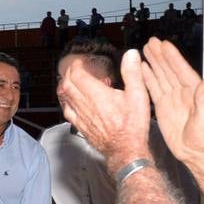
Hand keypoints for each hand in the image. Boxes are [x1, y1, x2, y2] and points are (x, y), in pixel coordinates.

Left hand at [59, 48, 152, 171]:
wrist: (126, 150)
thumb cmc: (132, 125)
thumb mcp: (138, 95)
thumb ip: (132, 73)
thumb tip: (131, 54)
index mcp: (96, 94)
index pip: (77, 75)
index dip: (76, 66)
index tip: (80, 62)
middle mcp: (85, 104)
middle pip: (67, 84)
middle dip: (68, 74)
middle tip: (74, 70)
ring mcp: (81, 116)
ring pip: (65, 97)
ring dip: (65, 86)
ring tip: (70, 82)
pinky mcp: (81, 126)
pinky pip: (67, 111)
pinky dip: (66, 102)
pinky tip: (71, 102)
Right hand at [139, 38, 203, 166]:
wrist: (196, 153)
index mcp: (193, 92)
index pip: (181, 70)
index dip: (172, 57)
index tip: (164, 45)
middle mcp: (182, 92)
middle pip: (169, 69)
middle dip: (160, 55)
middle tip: (151, 42)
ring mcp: (172, 98)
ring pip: (160, 76)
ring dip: (153, 63)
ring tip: (145, 50)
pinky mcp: (163, 107)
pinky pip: (154, 89)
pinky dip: (148, 78)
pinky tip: (142, 70)